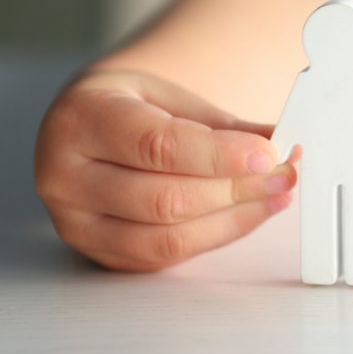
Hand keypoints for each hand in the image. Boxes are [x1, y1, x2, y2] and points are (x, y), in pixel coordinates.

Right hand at [35, 69, 297, 270]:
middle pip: (165, 199)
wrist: (91, 127)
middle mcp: (66, 175)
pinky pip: (168, 256)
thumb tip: (280, 145)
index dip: (219, 156)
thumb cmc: (133, 107)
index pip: (157, 146)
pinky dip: (218, 235)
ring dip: (235, 219)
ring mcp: (77, 222)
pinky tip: (250, 214)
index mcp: (82, 119)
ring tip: (277, 196)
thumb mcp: (173, 97)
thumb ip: (223, 125)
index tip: (267, 155)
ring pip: (168, 237)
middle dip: (237, 190)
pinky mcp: (101, 253)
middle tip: (284, 175)